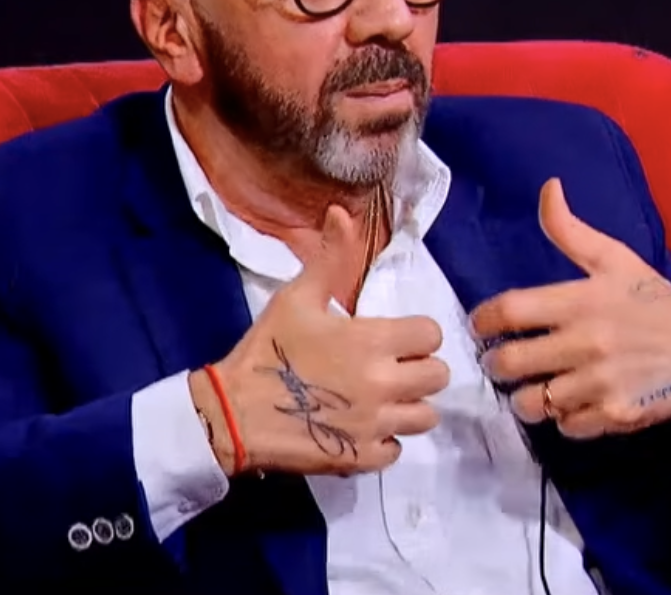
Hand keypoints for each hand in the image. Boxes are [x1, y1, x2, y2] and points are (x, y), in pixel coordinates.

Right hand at [198, 206, 451, 476]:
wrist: (233, 413)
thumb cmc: (268, 350)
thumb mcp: (297, 297)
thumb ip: (329, 258)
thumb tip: (342, 213)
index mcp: (373, 341)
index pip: (431, 335)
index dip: (417, 334)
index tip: (395, 339)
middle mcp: (385, 383)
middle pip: (438, 377)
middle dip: (420, 370)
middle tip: (392, 369)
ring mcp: (376, 424)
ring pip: (425, 417)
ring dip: (409, 407)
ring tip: (383, 400)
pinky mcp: (363, 457)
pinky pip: (397, 451)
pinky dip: (385, 441)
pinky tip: (363, 427)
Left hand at [470, 178, 670, 438]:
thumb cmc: (652, 299)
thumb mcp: (614, 258)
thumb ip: (571, 230)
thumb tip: (548, 187)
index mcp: (580, 300)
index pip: (508, 311)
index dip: (483, 320)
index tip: (482, 325)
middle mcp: (585, 343)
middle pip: (508, 364)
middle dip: (495, 364)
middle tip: (502, 361)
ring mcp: (599, 383)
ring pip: (531, 403)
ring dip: (525, 397)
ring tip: (533, 387)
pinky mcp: (614, 414)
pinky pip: (565, 426)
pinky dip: (562, 418)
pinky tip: (570, 402)